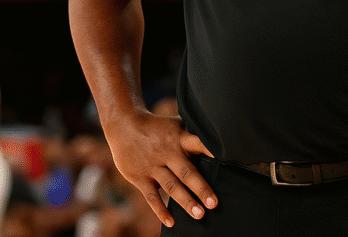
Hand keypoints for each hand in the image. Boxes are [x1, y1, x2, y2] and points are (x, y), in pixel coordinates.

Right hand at [104, 111, 216, 228]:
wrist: (123, 125)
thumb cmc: (157, 127)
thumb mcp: (175, 124)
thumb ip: (192, 135)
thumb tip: (218, 141)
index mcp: (179, 138)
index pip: (198, 143)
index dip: (210, 151)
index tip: (224, 160)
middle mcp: (168, 152)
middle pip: (186, 172)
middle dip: (201, 188)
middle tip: (214, 203)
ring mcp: (153, 166)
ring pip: (171, 186)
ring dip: (185, 201)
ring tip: (199, 214)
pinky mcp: (140, 177)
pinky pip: (152, 196)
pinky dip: (161, 210)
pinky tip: (171, 222)